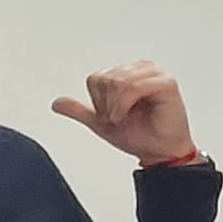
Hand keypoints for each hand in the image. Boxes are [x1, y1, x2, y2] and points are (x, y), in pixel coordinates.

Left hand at [51, 60, 195, 164]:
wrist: (159, 152)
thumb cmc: (138, 135)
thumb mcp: (99, 123)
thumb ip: (79, 111)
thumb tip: (56, 103)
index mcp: (126, 74)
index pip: (95, 79)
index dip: (98, 102)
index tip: (113, 116)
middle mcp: (140, 69)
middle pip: (104, 79)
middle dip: (106, 105)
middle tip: (120, 118)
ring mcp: (154, 74)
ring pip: (117, 82)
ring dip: (115, 107)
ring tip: (126, 117)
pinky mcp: (166, 83)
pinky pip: (133, 87)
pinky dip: (124, 106)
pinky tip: (128, 115)